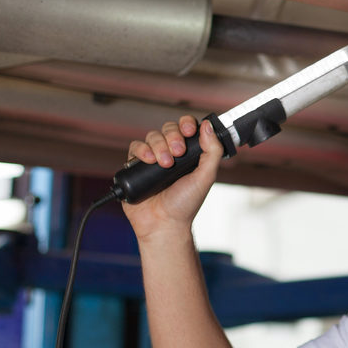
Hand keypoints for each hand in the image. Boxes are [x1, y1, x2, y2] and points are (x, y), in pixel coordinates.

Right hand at [122, 114, 223, 240]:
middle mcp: (170, 154)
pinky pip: (135, 147)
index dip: (187, 124)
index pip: (186, 128)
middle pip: (168, 129)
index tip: (189, 131)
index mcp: (188, 155)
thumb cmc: (186, 205)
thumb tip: (208, 126)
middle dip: (173, 137)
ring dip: (159, 145)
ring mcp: (152, 159)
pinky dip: (142, 150)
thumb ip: (212, 152)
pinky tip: (149, 160)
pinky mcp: (135, 166)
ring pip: (152, 136)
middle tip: (178, 153)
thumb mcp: (206, 177)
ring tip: (165, 164)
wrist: (163, 223)